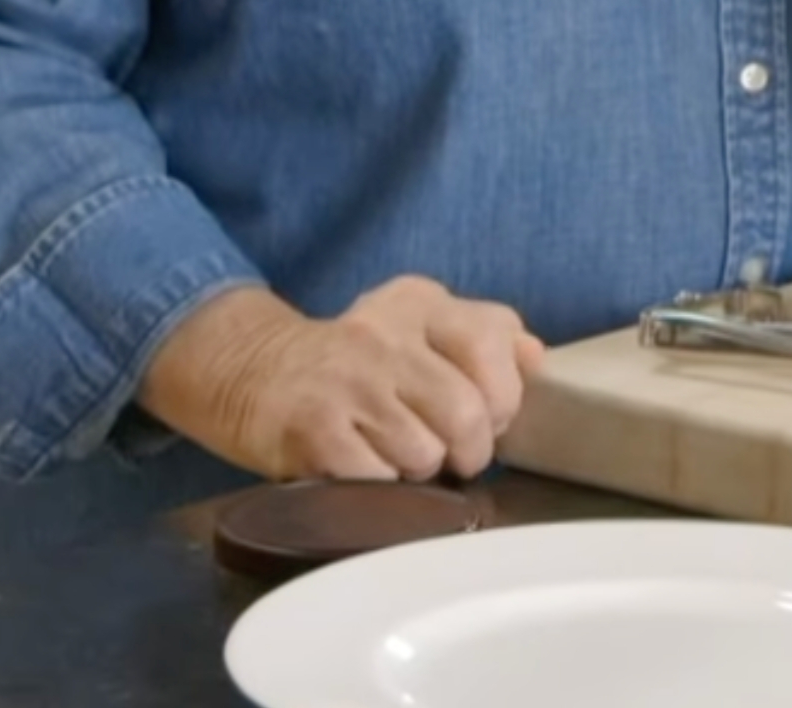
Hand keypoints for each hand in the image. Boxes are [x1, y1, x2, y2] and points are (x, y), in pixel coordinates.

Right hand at [138, 274, 546, 482]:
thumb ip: (488, 337)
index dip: (503, 397)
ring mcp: (345, 381)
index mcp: (419, 302)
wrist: (254, 373)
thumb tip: (538, 358)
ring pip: (424, 452)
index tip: (489, 416)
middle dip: (468, 449)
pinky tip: (366, 470)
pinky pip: (377, 479)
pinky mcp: (312, 428)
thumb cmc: (358, 364)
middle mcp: (382, 332)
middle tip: (453, 455)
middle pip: (466, 411)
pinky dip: (380, 489)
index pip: (494, 341)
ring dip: (420, 471)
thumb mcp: (422, 329)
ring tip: (399, 457)